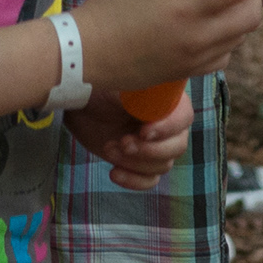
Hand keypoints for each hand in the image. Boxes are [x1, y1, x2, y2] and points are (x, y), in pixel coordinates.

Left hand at [65, 90, 195, 188]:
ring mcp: (155, 145)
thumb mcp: (119, 82)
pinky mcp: (139, 162)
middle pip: (178, 146)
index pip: (183, 117)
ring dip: (134, 162)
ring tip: (109, 147)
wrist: (79, 102)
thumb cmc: (100, 86)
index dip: (168, 128)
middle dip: (149, 149)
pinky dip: (134, 180)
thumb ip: (140, 91)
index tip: (143, 131)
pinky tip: (114, 172)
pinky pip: (150, 180)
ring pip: (162, 165)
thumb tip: (153, 98)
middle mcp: (167, 124)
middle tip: (123, 142)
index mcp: (168, 100)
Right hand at [70, 0, 262, 90]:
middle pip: (251, 15)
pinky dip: (229, 38)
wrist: (85, 56)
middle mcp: (197, 37)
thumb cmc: (109, 9)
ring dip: (243, 14)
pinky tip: (210, 25)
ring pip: (242, 36)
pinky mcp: (190, 73)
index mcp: (185, 7)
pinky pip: (225, 55)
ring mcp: (196, 59)